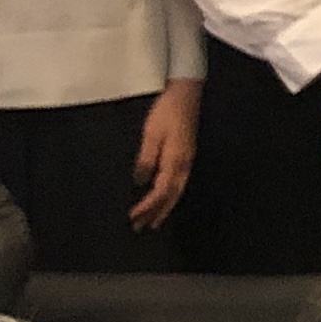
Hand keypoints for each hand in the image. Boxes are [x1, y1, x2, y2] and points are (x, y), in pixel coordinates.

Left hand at [128, 78, 200, 228]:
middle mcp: (184, 165)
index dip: (147, 207)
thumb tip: (140, 181)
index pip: (160, 191)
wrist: (186, 94)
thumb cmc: (166, 112)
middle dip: (157, 213)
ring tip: (153, 221)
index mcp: (175, 161)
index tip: (133, 218)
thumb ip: (146, 159)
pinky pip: (177, 184)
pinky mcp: (186, 156)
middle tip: (142, 228)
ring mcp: (187, 161)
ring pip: (176, 191)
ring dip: (164, 207)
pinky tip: (163, 198)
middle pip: (171, 196)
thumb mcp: (151, 134)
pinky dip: (169, 196)